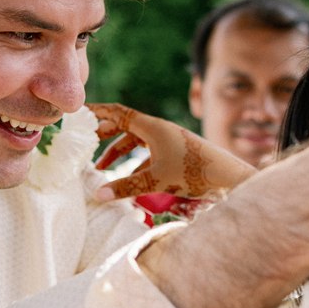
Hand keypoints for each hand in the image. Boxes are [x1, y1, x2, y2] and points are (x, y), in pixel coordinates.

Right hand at [90, 103, 254, 201]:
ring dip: (118, 152)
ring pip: (136, 141)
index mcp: (153, 127)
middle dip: (104, 133)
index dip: (97, 112)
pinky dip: (134, 163)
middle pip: (125, 125)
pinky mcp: (176, 153)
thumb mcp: (156, 181)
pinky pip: (148, 153)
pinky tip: (128, 180)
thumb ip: (125, 187)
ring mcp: (169, 141)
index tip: (79, 113)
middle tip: (86, 142)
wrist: (229, 177)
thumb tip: (96, 195)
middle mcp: (160, 130)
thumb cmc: (194, 172)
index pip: (118, 113)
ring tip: (102, 168)